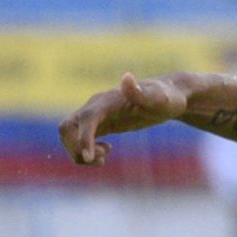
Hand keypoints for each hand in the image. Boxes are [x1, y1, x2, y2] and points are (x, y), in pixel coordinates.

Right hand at [59, 72, 191, 166]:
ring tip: (104, 158)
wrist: (169, 97)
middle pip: (67, 128)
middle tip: (102, 158)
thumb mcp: (160, 99)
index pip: (86, 118)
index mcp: (107, 100)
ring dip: (79, 151)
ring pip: (69, 134)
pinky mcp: (99, 123)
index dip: (83, 138)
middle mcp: (96, 106)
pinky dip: (85, 150)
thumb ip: (142, 93)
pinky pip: (78, 138)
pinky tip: (107, 151)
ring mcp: (95, 114)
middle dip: (77, 148)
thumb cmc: (167, 98)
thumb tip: (126, 78)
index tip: (90, 158)